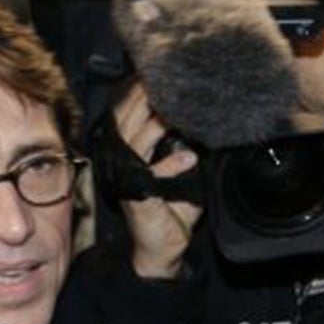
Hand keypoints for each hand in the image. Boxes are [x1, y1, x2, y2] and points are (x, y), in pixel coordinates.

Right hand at [111, 82, 202, 280]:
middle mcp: (123, 162)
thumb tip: (200, 124)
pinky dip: (170, 166)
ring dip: (155, 125)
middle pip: (128, 121)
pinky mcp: (140, 198)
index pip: (129, 115)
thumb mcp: (179, 174)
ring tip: (174, 111)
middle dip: (143, 99)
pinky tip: (188, 157)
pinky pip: (154, 177)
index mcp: (128, 152)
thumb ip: (184, 148)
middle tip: (161, 80)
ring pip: (136, 142)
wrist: (163, 249)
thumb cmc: (171, 209)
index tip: (154, 74)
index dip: (138, 94)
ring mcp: (128, 180)